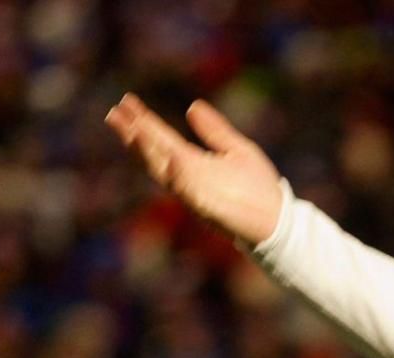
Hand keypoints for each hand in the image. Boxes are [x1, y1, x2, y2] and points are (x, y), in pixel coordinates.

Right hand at [105, 93, 283, 246]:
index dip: (144, 121)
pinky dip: (183, 179)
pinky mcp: (212, 211)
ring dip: (149, 154)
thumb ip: (214, 131)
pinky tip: (175, 161)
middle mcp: (188, 177)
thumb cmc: (258, 188)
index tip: (127, 101)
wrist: (278, 219)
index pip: (162, 138)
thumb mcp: (236, 150)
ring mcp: (197, 194)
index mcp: (193, 162)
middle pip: (154, 154)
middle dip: (135, 135)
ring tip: (135, 132)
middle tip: (114, 114)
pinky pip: (192, 195)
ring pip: (166, 173)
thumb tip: (193, 106)